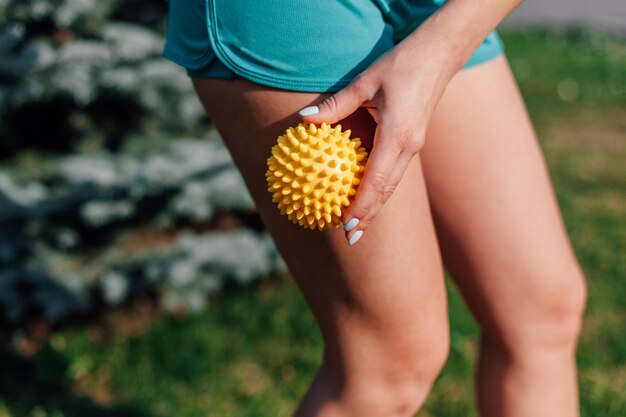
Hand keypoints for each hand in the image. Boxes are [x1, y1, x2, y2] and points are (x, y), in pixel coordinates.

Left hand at [298, 31, 459, 244]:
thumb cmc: (403, 64)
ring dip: (376, 206)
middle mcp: (409, 146)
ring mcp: (414, 145)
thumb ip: (335, 105)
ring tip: (358, 224)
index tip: (347, 227)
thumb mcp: (365, 82)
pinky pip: (394, 171)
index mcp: (397, 136)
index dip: (362, 207)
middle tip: (350, 238)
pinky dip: (380, 188)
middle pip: (387, 191)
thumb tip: (304, 120)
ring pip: (392, 184)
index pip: (376, 182)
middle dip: (370, 217)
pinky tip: (367, 193)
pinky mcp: (414, 140)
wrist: (441, 54)